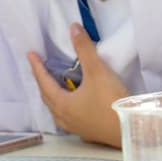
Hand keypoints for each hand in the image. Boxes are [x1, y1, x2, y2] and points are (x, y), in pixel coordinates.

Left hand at [27, 25, 128, 147]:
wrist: (131, 129)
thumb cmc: (111, 102)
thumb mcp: (97, 71)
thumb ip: (84, 49)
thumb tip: (73, 29)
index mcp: (62, 104)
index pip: (43, 81)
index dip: (37, 66)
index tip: (30, 54)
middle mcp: (64, 118)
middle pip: (48, 97)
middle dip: (43, 80)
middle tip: (41, 66)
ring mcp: (76, 127)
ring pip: (58, 108)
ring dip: (55, 94)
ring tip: (56, 82)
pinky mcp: (88, 131)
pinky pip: (69, 116)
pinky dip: (67, 104)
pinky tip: (75, 101)